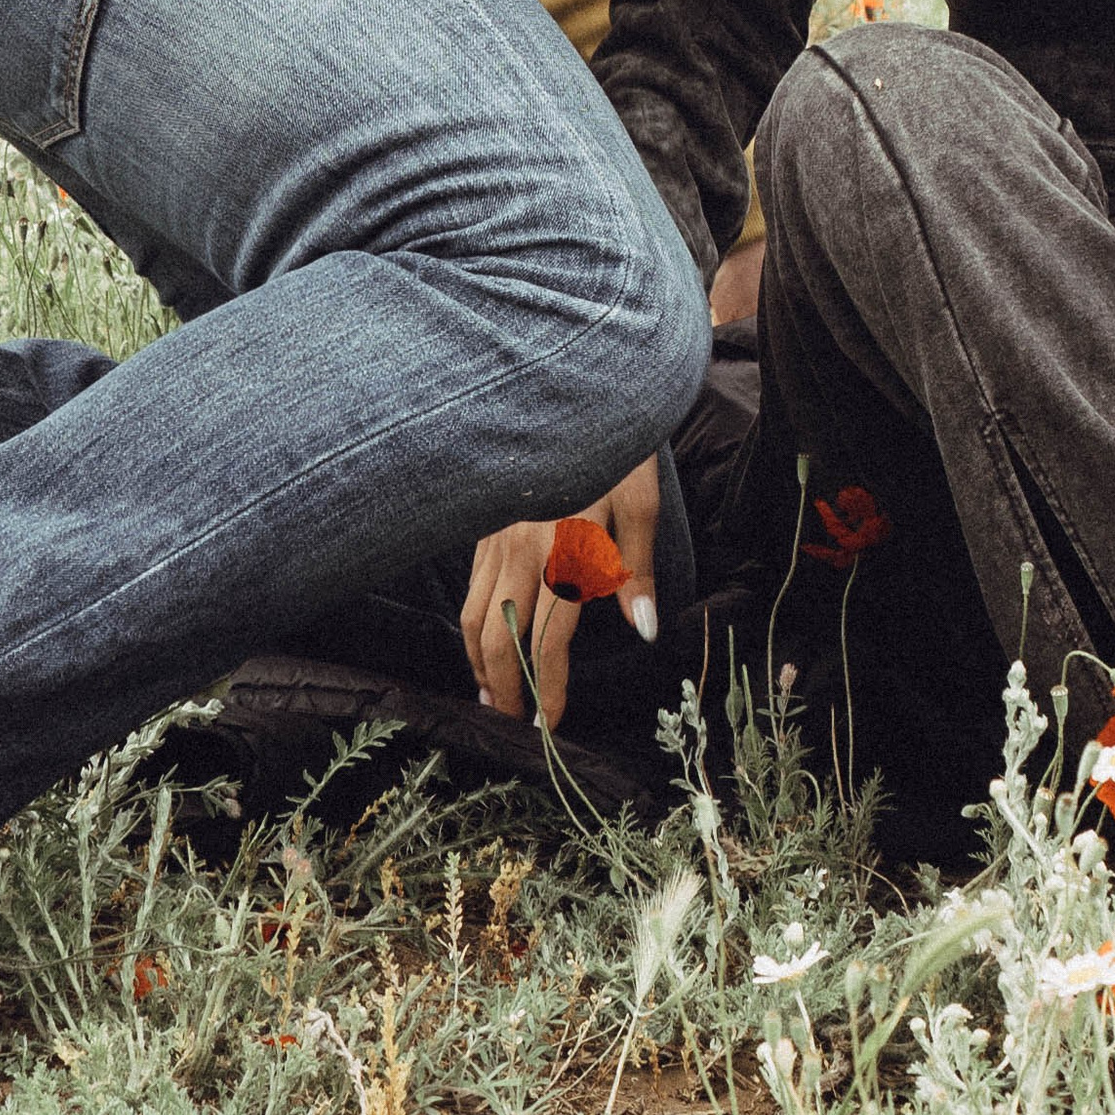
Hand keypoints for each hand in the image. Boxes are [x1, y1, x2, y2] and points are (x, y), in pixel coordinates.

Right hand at [459, 452, 661, 729]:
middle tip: (513, 726)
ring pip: (474, 616)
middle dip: (504, 689)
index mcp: (565, 551)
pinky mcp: (483, 526)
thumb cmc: (616, 447)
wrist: (572, 388)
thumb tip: (644, 630)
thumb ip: (637, 572)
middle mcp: (522, 551)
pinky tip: (483, 640)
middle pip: (500, 638)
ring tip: (492, 696)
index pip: (550, 639)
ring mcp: (495, 538)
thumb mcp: (640, 504)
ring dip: (480, 664)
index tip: (551, 725)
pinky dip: (473, 626)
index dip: (549, 688)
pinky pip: (470, 589)